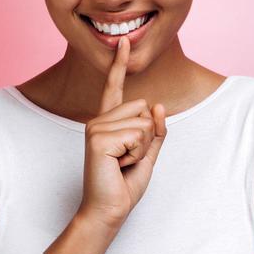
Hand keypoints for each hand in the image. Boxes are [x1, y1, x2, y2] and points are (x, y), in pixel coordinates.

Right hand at [77, 33, 166, 228]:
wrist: (109, 211)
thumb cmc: (124, 185)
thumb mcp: (147, 155)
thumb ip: (155, 132)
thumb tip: (157, 105)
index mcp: (108, 122)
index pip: (115, 88)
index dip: (119, 65)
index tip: (123, 42)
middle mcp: (98, 120)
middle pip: (143, 107)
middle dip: (147, 136)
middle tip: (126, 159)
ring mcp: (95, 127)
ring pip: (143, 122)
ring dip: (141, 148)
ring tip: (121, 164)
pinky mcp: (98, 138)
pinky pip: (137, 135)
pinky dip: (136, 154)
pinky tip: (118, 165)